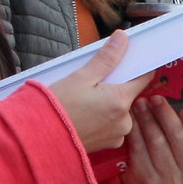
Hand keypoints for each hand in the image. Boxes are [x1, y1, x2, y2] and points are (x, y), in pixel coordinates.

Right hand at [48, 30, 149, 153]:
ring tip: (85, 100)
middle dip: (115, 86)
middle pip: (129, 95)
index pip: (143, 78)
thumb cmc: (58, 108)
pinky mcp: (107, 144)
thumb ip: (106, 58)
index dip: (137, 66)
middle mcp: (124, 121)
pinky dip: (102, 118)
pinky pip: (111, 125)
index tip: (128, 60)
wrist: (39, 139)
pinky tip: (85, 114)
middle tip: (93, 81)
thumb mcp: (81, 77)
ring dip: (108, 103)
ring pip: (119, 110)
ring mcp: (116, 135)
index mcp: (121, 101)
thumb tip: (122, 38)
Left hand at [121, 95, 182, 183]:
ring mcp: (169, 181)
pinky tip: (130, 121)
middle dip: (164, 114)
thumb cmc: (177, 146)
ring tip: (139, 104)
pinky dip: (133, 133)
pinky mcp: (147, 181)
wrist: (155, 172)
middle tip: (154, 98)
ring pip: (156, 143)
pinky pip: (138, 151)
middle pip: (179, 137)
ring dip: (146, 119)